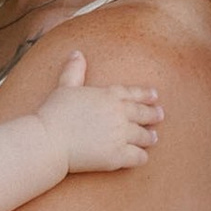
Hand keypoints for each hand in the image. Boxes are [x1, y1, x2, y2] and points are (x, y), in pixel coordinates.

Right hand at [35, 45, 163, 177]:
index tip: (155, 96)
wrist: (50, 141)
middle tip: (160, 115)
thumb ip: (74, 71)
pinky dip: (141, 157)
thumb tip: (76, 53)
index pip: (133, 93)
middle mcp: (119, 114)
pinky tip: (142, 157)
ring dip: (149, 137)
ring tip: (153, 138)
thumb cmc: (54, 113)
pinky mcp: (117, 156)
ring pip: (143, 136)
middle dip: (153, 115)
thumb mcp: (65, 87)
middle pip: (143, 114)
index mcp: (108, 96)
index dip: (145, 95)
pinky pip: (138, 157)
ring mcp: (120, 135)